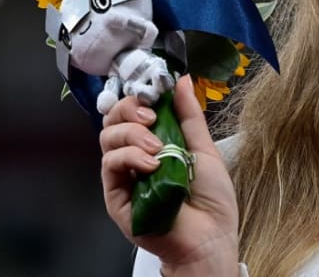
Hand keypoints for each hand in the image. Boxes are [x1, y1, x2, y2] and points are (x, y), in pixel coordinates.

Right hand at [100, 75, 239, 275]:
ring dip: (133, 134)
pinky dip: (130, 157)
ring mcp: (124, 175)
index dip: (139, 96)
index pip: (133, 110)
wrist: (210, 237)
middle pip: (114, 119)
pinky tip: (151, 164)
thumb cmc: (211, 198)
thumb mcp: (203, 147)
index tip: (155, 89)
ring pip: (108, 138)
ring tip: (158, 147)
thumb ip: (189, 115)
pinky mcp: (116, 195)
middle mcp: (135, 155)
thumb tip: (180, 80)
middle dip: (130, 108)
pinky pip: (110, 165)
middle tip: (152, 115)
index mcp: (155, 141)